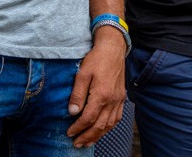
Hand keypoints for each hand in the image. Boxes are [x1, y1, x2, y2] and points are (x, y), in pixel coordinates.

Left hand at [66, 29, 125, 146]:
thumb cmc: (96, 59)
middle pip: (100, 125)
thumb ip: (77, 94)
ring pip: (110, 124)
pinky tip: (103, 129)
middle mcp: (113, 99)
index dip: (78, 128)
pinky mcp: (122, 96)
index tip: (69, 133)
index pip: (88, 118)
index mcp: (102, 94)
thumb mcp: (82, 74)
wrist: (113, 47)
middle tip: (76, 143)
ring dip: (99, 135)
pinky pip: (118, 117)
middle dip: (87, 136)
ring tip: (88, 141)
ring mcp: (119, 99)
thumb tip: (72, 112)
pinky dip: (110, 126)